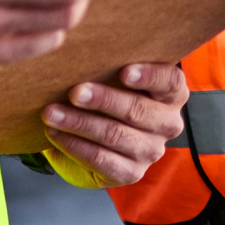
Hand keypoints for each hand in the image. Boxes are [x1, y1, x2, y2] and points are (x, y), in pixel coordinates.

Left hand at [41, 63, 188, 185]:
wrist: (95, 138)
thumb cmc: (106, 95)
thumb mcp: (114, 78)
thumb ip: (110, 66)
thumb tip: (80, 52)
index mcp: (172, 94)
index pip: (170, 82)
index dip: (149, 76)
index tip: (124, 72)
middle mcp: (168, 123)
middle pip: (138, 110)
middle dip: (103, 100)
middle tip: (74, 92)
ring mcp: (151, 151)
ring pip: (115, 135)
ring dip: (80, 123)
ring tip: (52, 113)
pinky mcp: (132, 173)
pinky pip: (101, 159)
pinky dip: (75, 145)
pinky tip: (56, 134)